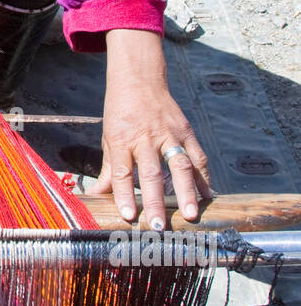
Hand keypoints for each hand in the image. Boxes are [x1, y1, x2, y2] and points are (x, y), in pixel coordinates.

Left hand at [92, 29, 212, 227]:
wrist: (139, 79)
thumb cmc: (121, 112)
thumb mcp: (109, 137)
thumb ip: (108, 170)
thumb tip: (97, 196)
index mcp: (122, 140)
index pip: (121, 172)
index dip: (125, 195)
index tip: (130, 216)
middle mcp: (145, 138)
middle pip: (151, 174)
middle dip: (155, 201)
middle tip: (159, 226)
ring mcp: (168, 134)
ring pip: (179, 165)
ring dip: (186, 192)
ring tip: (191, 213)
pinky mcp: (186, 131)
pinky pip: (197, 156)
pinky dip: (203, 176)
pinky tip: (207, 194)